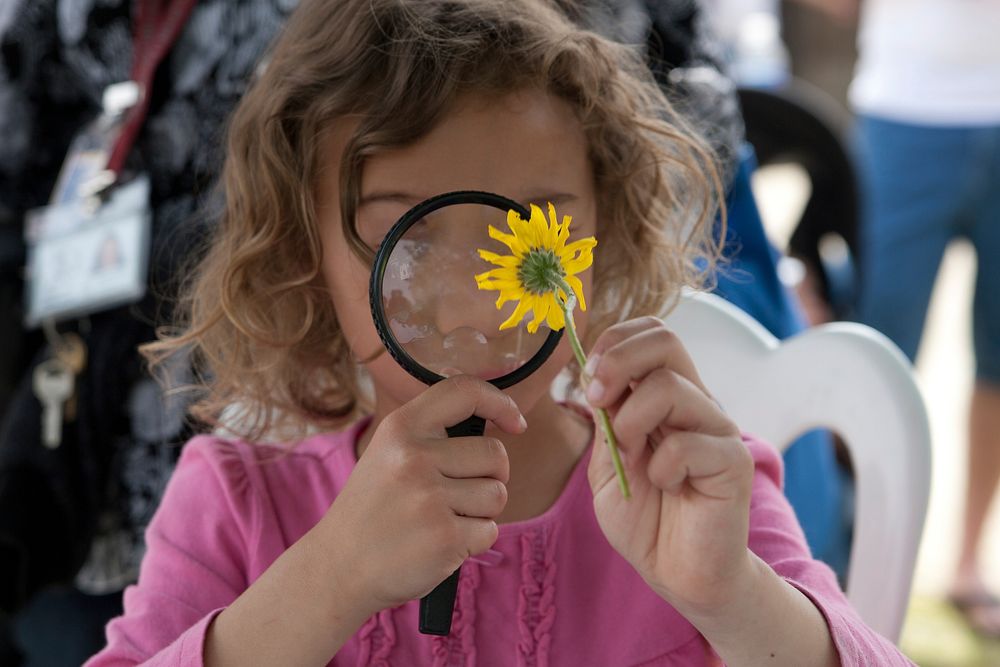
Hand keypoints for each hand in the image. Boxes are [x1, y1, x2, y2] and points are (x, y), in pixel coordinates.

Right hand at [323, 375, 523, 612]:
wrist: (338, 566)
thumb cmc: (374, 508)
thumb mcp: (386, 453)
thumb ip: (430, 431)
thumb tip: (489, 404)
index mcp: (400, 428)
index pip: (464, 391)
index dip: (500, 402)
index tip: (515, 422)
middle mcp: (414, 457)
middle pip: (495, 455)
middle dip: (490, 477)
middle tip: (458, 494)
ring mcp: (429, 498)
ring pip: (497, 494)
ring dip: (482, 512)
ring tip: (444, 519)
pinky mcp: (444, 537)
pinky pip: (490, 530)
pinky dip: (474, 541)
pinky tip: (440, 543)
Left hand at [584, 317, 755, 613]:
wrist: (678, 573)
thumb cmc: (644, 518)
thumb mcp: (608, 463)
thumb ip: (606, 422)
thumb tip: (596, 380)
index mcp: (665, 396)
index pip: (650, 334)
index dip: (614, 342)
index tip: (586, 378)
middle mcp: (694, 402)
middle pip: (665, 338)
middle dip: (618, 361)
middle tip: (596, 399)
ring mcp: (717, 428)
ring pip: (669, 386)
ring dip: (631, 421)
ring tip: (633, 459)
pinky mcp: (733, 462)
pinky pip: (688, 443)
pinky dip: (661, 467)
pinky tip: (666, 487)